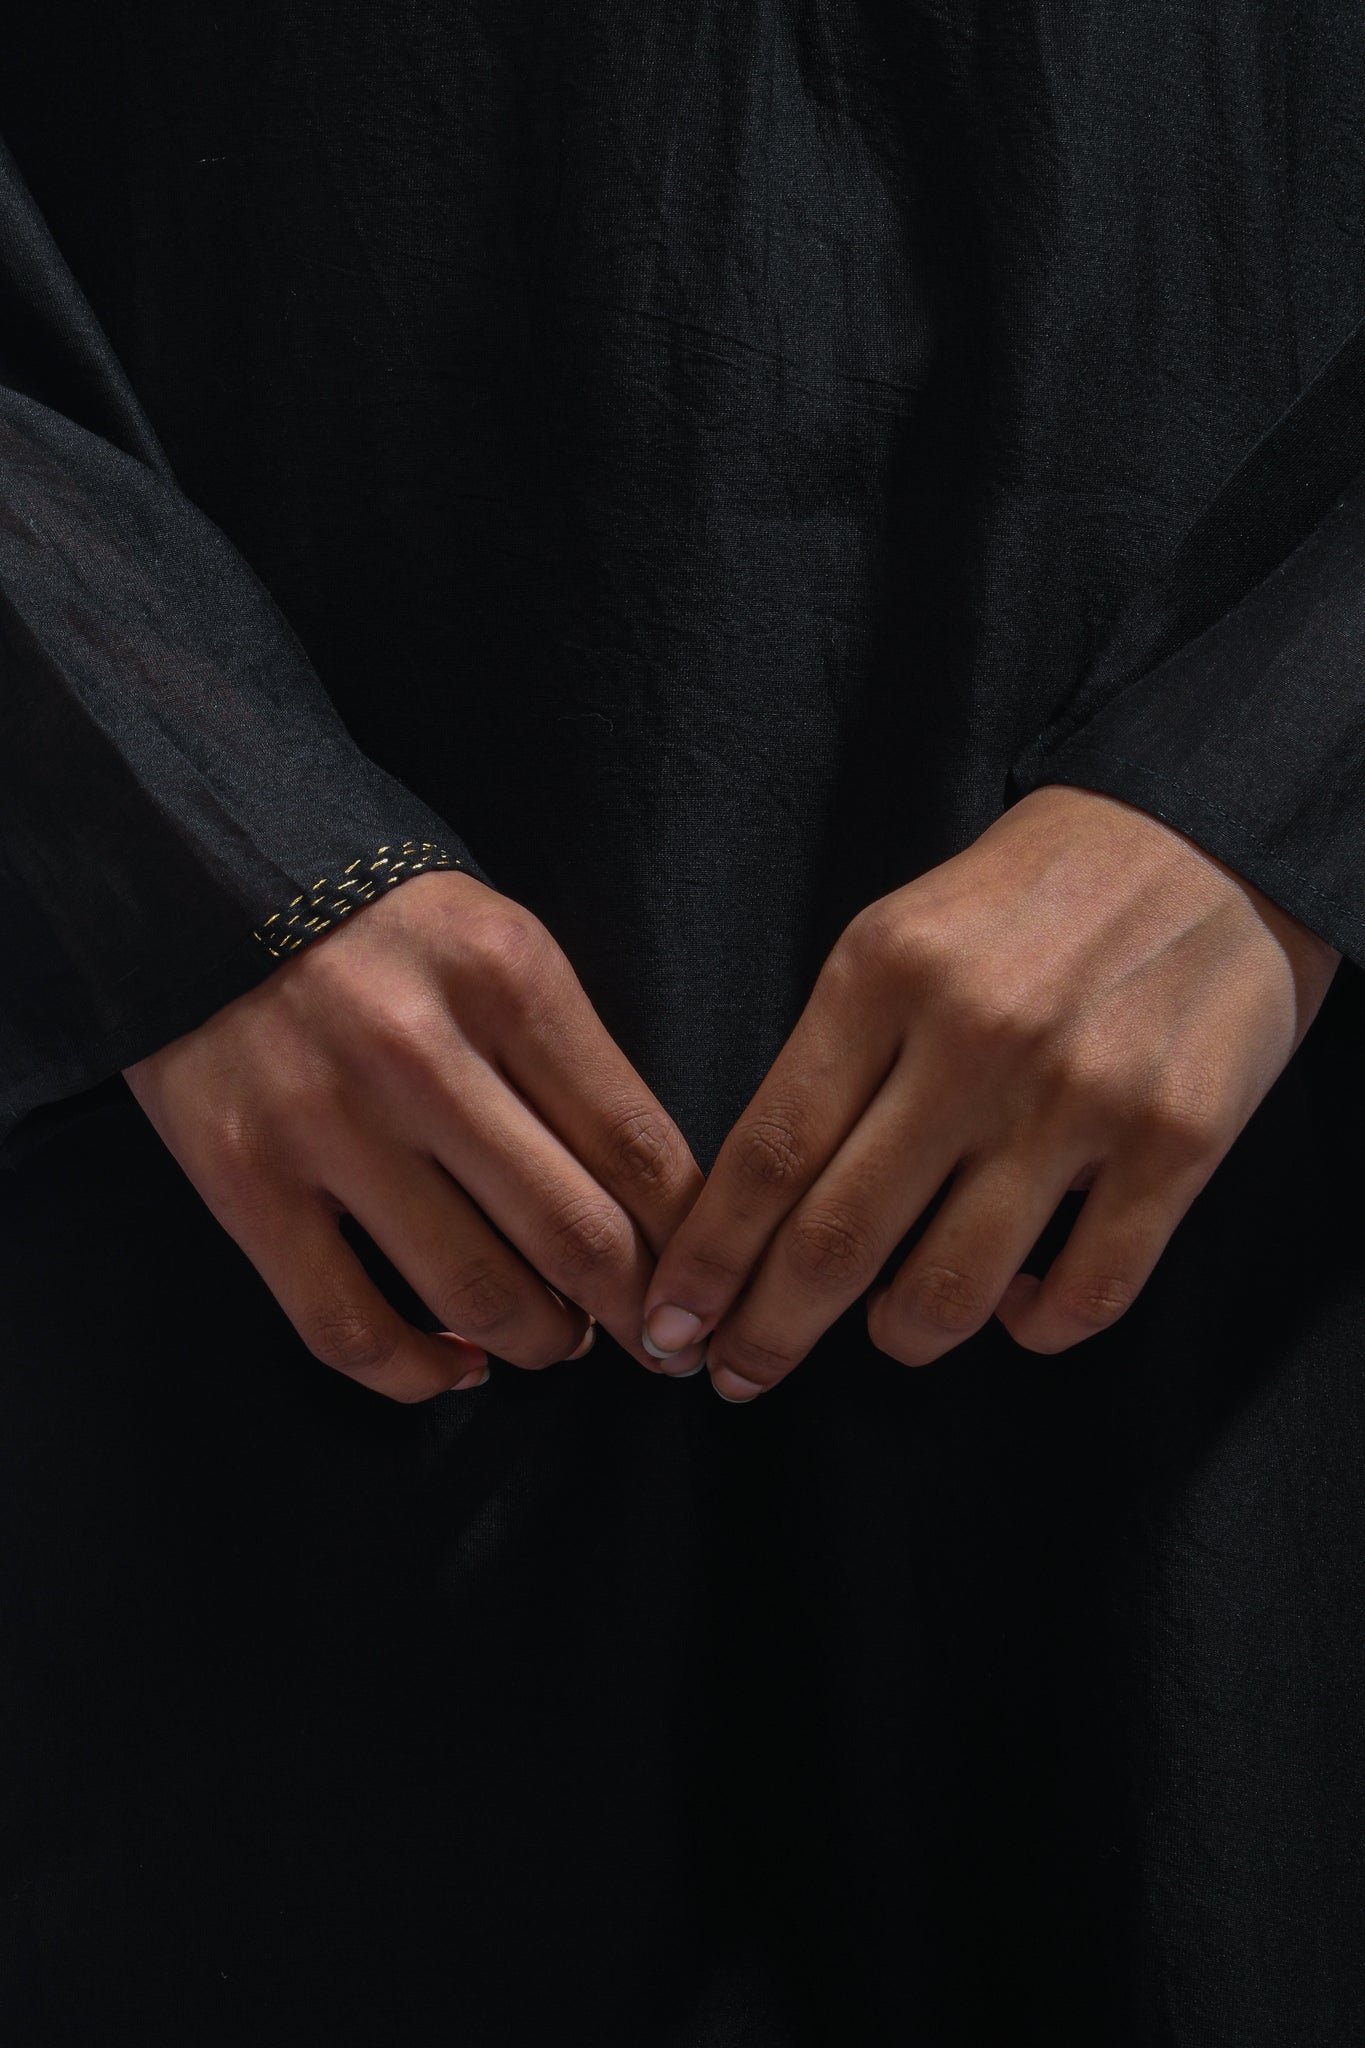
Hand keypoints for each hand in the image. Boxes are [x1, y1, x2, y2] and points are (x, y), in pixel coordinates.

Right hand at [124, 871, 707, 1400]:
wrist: (197, 880)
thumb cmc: (381, 928)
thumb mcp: (498, 946)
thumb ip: (571, 1058)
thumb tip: (652, 1203)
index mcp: (505, 980)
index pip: (635, 1145)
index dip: (692, 1241)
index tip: (708, 1284)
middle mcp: (419, 1055)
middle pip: (574, 1235)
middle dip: (637, 1313)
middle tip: (658, 1342)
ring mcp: (324, 1125)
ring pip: (475, 1295)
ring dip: (541, 1342)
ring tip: (561, 1338)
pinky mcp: (244, 1182)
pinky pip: (348, 1326)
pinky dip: (420, 1373)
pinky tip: (458, 1366)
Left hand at [641, 785, 1342, 1400]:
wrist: (1206, 839)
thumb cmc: (1030, 900)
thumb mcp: (903, 934)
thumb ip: (839, 1057)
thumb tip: (766, 1207)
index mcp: (886, 974)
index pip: (768, 1150)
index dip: (710, 1257)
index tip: (667, 1321)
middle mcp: (976, 1038)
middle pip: (838, 1235)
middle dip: (769, 1330)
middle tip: (736, 1376)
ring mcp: (1081, 1095)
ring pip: (952, 1287)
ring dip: (901, 1335)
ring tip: (891, 1330)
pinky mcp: (1180, 1139)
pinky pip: (1086, 1292)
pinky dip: (1034, 1327)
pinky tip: (1014, 1307)